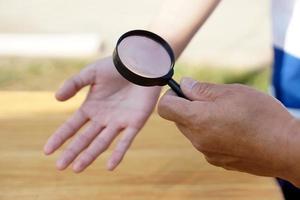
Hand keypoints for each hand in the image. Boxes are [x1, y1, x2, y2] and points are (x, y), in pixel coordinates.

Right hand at [44, 57, 160, 171]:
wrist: (140, 65)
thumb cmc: (116, 68)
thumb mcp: (91, 73)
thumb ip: (74, 83)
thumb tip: (56, 98)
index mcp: (91, 107)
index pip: (72, 126)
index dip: (60, 137)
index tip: (47, 150)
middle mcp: (103, 118)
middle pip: (85, 138)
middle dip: (72, 152)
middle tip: (59, 166)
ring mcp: (118, 122)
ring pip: (102, 143)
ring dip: (90, 155)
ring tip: (77, 168)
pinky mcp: (135, 123)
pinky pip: (125, 141)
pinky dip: (118, 153)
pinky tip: (110, 166)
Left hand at [158, 77, 297, 182]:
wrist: (286, 149)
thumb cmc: (260, 116)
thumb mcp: (230, 92)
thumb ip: (201, 89)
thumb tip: (183, 84)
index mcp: (196, 120)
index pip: (164, 107)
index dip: (171, 95)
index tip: (186, 90)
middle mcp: (196, 139)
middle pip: (178, 118)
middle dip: (189, 106)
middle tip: (213, 100)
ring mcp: (207, 152)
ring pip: (192, 130)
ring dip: (201, 119)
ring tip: (227, 114)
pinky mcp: (217, 161)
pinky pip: (204, 142)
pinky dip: (211, 133)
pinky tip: (233, 129)